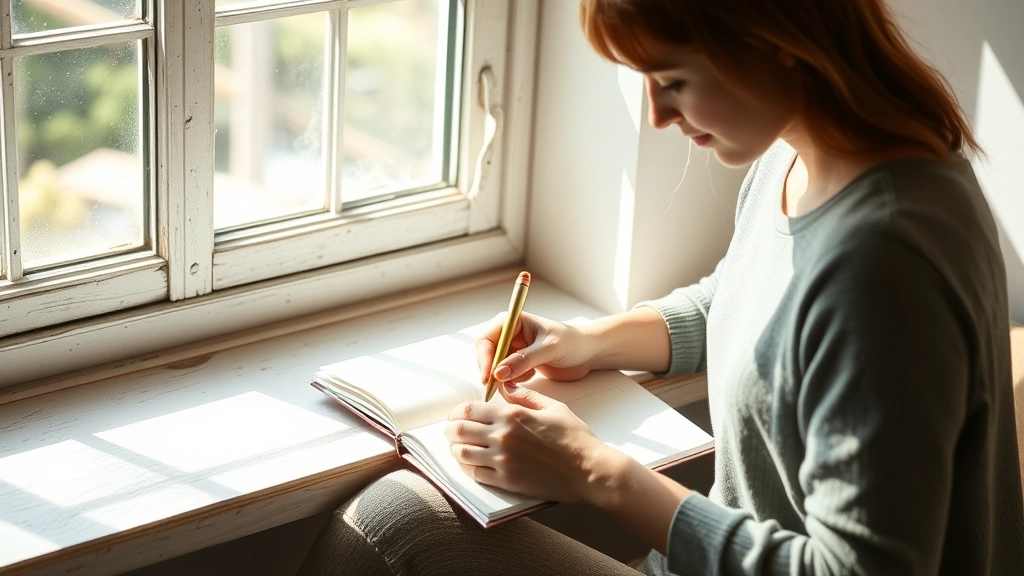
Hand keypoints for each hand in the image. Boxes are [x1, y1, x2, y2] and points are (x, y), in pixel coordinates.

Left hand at [444, 381, 614, 503]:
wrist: (589, 470)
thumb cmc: (575, 438)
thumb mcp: (552, 407)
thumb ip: (524, 396)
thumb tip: (505, 386)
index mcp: (512, 414)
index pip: (468, 410)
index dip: (457, 412)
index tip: (457, 415)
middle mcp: (502, 436)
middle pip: (459, 431)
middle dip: (451, 429)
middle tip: (453, 431)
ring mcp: (502, 460)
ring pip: (462, 453)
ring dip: (456, 449)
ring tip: (460, 447)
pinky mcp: (506, 481)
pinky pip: (475, 474)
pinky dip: (469, 467)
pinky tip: (473, 463)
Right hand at [476, 312, 595, 383]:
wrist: (587, 353)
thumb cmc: (572, 342)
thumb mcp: (548, 349)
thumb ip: (523, 360)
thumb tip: (499, 372)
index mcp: (512, 321)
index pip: (486, 339)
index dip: (484, 358)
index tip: (489, 377)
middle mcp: (509, 334)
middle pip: (486, 354)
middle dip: (492, 371)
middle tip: (500, 386)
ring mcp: (513, 349)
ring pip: (495, 367)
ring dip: (504, 377)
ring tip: (526, 376)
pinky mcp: (518, 362)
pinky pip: (505, 375)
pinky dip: (513, 380)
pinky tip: (531, 376)